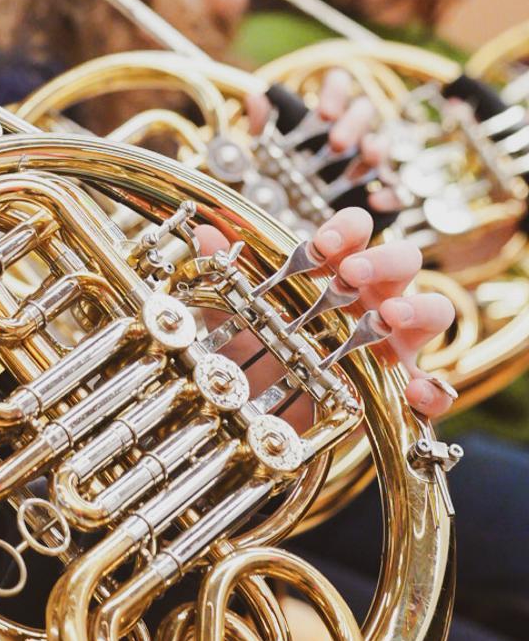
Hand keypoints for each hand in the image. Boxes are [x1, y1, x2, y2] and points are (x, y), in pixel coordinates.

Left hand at [193, 204, 455, 421]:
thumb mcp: (240, 314)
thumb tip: (203, 233)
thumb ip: (227, 276)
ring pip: (433, 309)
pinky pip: (437, 387)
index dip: (346, 229)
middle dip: (382, 260)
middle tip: (351, 274)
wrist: (271, 412)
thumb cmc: (268, 349)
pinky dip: (433, 388)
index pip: (357, 233)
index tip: (322, 244)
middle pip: (402, 260)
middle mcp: (374, 299)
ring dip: (416, 308)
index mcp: (340, 272)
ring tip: (389, 316)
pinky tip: (415, 391)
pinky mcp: (402, 389)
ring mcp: (395, 342)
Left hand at [245, 67, 400, 209]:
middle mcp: (351, 133)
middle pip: (364, 110)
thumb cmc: (283, 178)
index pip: (338, 85)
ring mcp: (367, 163)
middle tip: (338, 142)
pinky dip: (390, 194)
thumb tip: (255, 97)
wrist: (293, 222)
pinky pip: (396, 191)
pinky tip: (375, 200)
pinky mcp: (379, 194)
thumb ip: (262, 127)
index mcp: (325, 116)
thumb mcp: (267, 153)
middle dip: (354, 122)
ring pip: (381, 145)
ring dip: (376, 148)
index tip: (326, 113)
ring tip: (367, 156)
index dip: (337, 92)